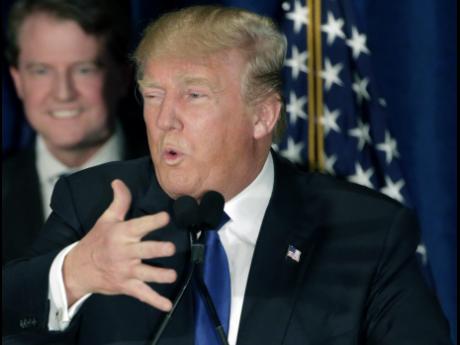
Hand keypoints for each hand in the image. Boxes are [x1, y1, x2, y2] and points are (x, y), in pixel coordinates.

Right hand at [63, 179, 176, 310]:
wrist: (77, 269)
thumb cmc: (95, 241)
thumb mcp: (106, 219)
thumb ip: (119, 201)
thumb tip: (119, 181)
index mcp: (122, 234)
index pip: (140, 225)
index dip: (153, 221)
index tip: (165, 216)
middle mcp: (125, 252)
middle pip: (145, 250)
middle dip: (158, 249)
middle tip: (170, 248)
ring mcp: (126, 270)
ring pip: (146, 273)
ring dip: (160, 275)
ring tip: (172, 276)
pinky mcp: (126, 285)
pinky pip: (142, 294)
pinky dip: (155, 301)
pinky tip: (167, 305)